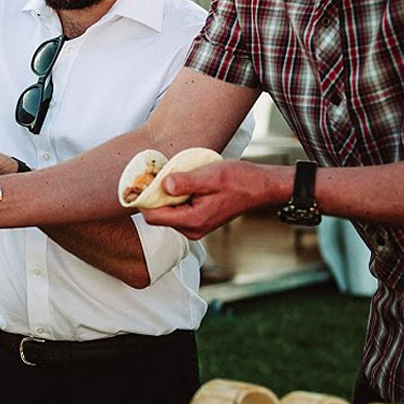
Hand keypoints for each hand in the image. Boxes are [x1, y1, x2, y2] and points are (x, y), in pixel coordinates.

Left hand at [141, 160, 289, 238]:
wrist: (260, 187)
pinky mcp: (198, 221)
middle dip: (155, 196)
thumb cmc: (238, 180)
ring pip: (167, 213)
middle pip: (158, 215)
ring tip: (175, 177)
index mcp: (193, 221)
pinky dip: (176, 198)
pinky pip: (178, 211)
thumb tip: (163, 185)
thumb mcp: (210, 176)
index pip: (153, 217)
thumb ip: (185, 182)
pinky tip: (185, 183)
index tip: (143, 181)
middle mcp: (192, 229)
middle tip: (158, 174)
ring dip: (166, 196)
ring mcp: (195, 227)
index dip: (144, 199)